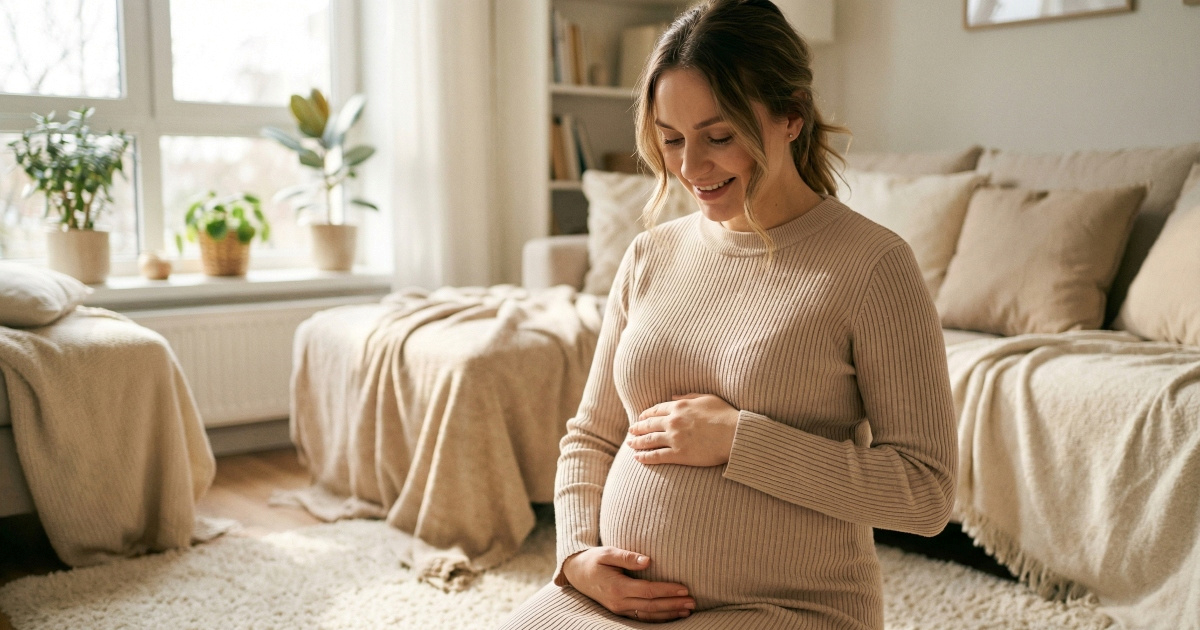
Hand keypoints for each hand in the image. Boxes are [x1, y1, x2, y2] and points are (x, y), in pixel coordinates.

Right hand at [561, 547, 694, 621]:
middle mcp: (619, 602)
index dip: (667, 590)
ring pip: (649, 615)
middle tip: (693, 601)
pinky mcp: (620, 611)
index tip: (684, 588)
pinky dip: (659, 618)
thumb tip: (648, 561)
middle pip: (651, 606)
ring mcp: (619, 609)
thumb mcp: (607, 552)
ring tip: (688, 610)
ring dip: (669, 613)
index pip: (648, 591)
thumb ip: (627, 556)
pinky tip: (672, 615)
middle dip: (673, 604)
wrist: (576, 573)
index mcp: (617, 587)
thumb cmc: (593, 560)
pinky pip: (643, 617)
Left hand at [628, 393, 739, 466]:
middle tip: (631, 432)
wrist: (735, 435)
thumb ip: (688, 396)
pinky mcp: (679, 454)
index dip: (645, 415)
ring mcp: (675, 438)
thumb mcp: (707, 398)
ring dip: (637, 442)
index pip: (656, 410)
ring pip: (649, 440)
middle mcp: (673, 421)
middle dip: (637, 428)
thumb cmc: (726, 415)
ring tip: (630, 444)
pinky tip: (637, 458)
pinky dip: (645, 457)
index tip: (640, 418)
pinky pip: (656, 456)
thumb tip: (673, 395)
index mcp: (679, 406)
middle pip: (648, 425)